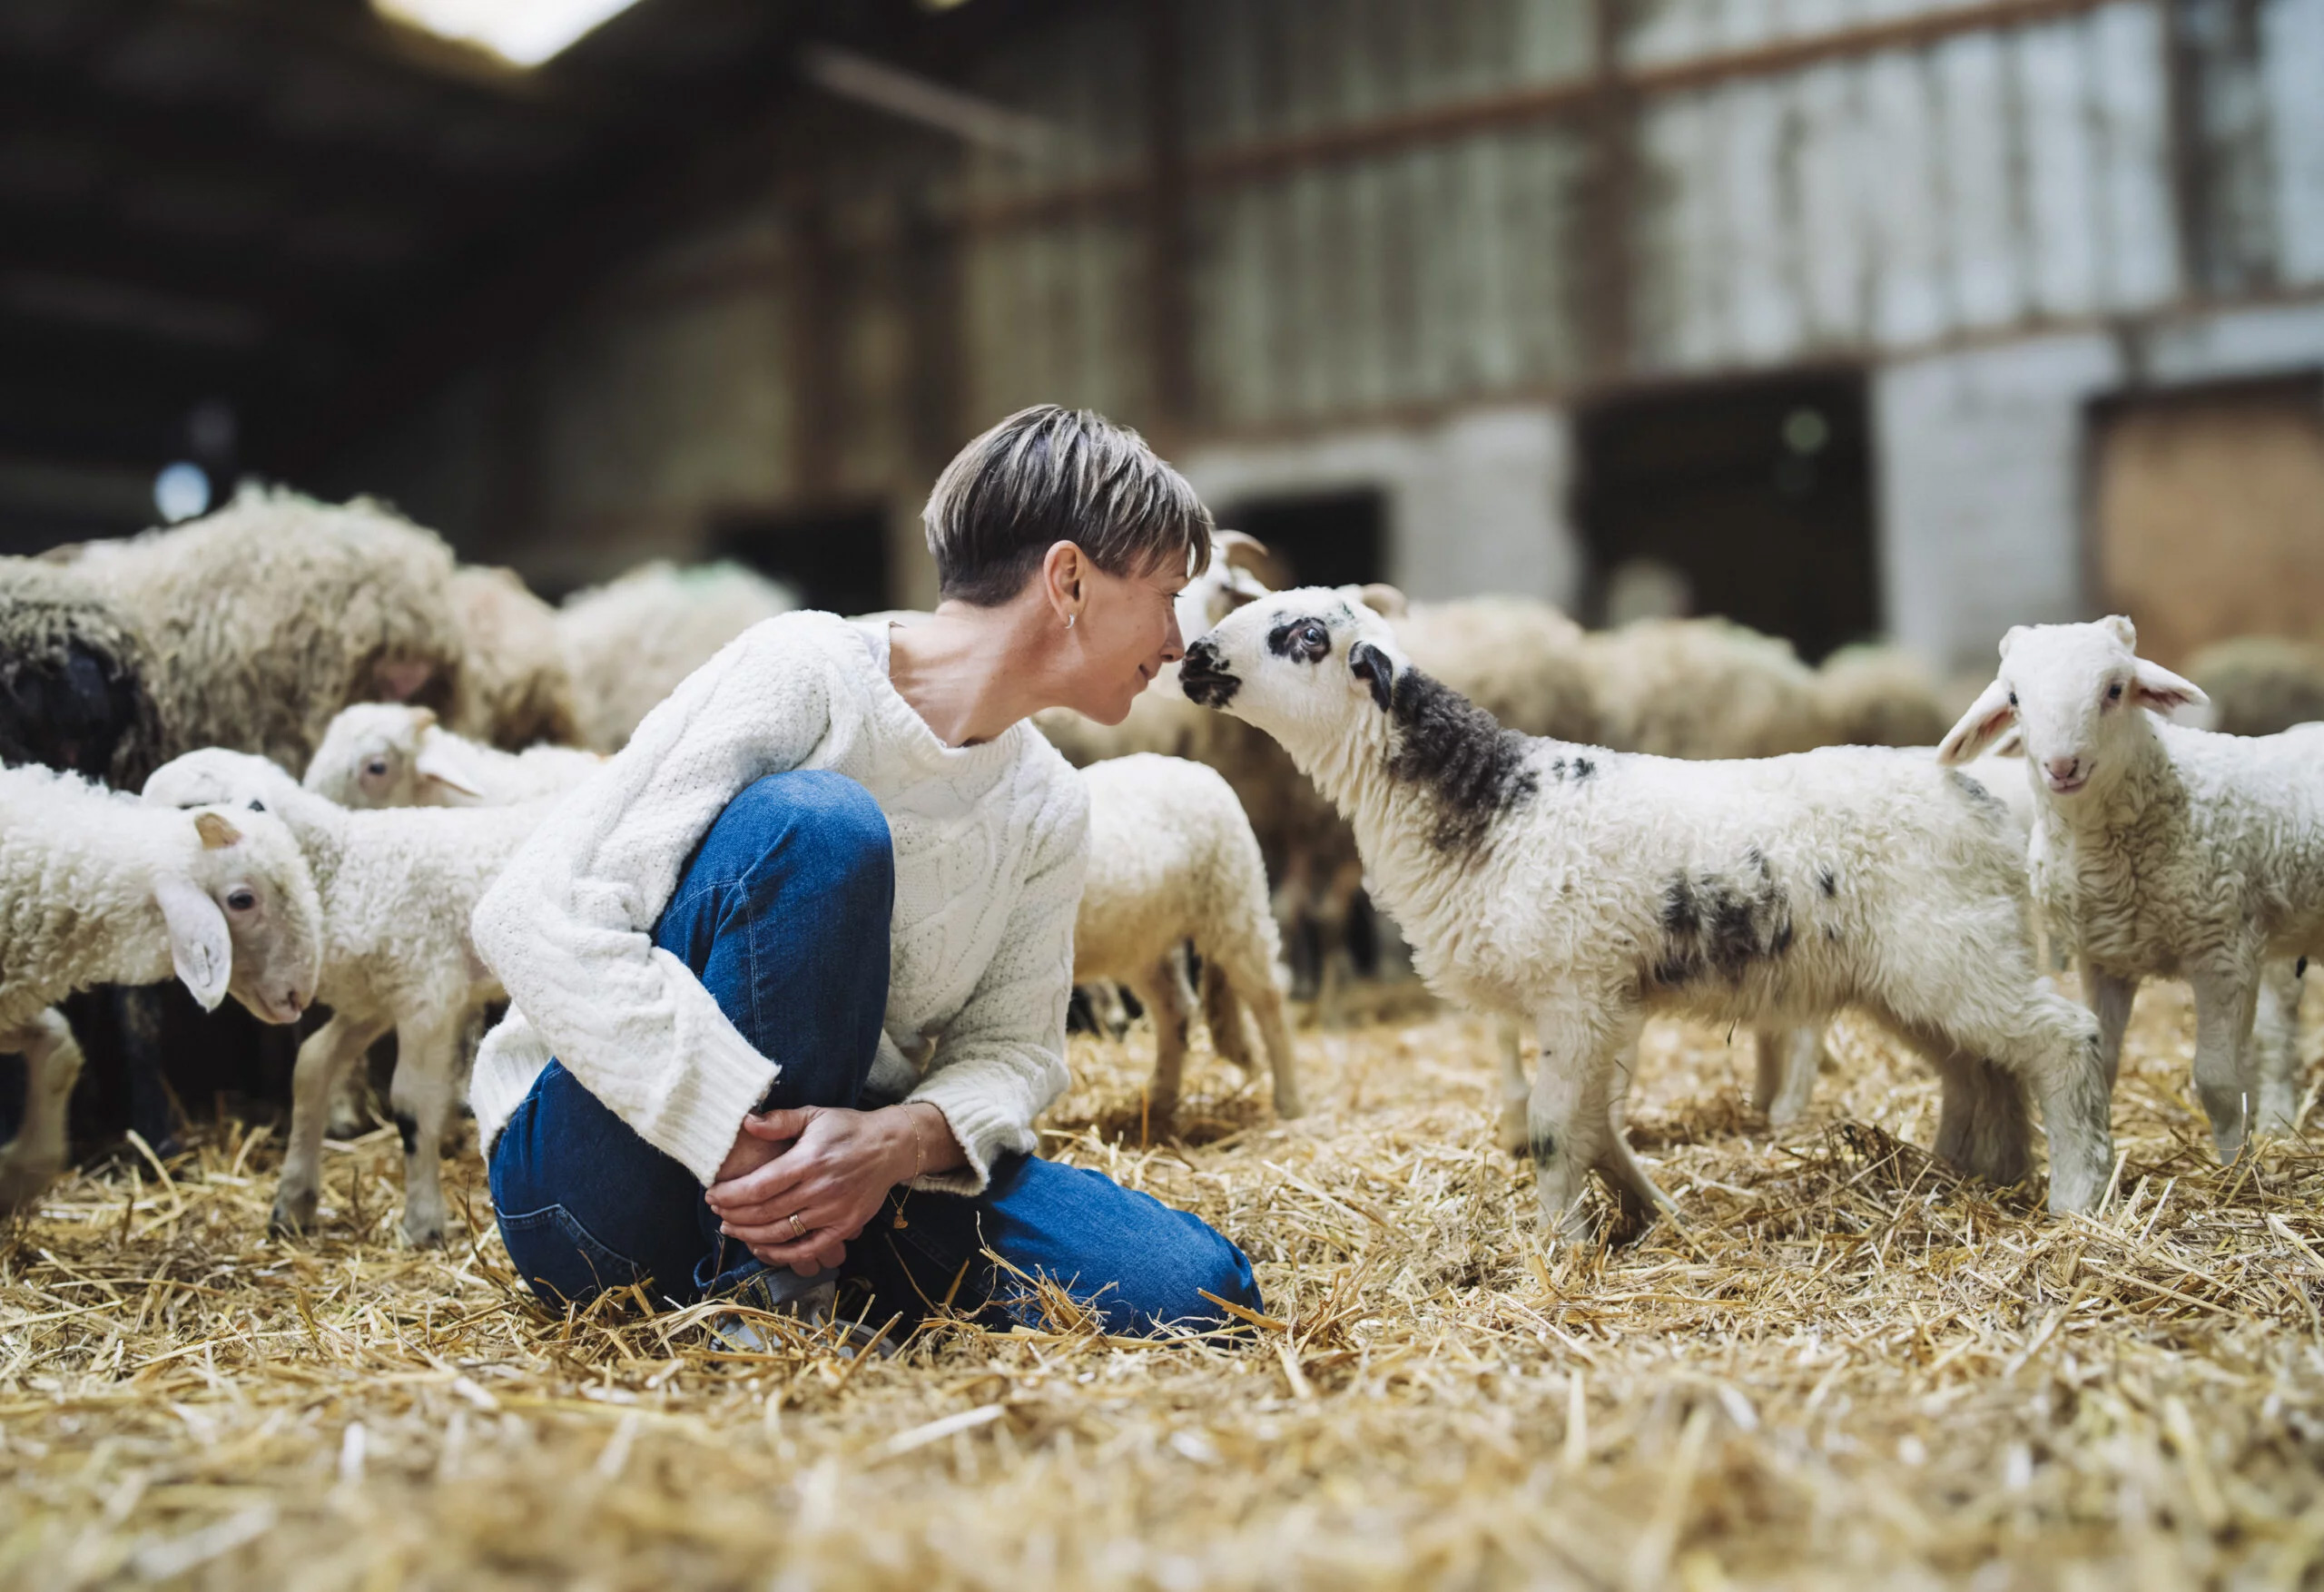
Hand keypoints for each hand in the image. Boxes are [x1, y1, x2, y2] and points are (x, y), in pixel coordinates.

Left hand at [705, 1104, 916, 1272]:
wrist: (891, 1146)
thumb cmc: (848, 1128)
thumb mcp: (814, 1114)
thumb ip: (780, 1121)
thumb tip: (746, 1122)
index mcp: (808, 1161)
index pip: (759, 1186)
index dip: (730, 1195)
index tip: (711, 1194)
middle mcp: (820, 1189)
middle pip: (765, 1213)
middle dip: (733, 1215)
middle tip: (716, 1212)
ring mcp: (833, 1212)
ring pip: (781, 1233)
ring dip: (749, 1235)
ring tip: (731, 1228)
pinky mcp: (844, 1227)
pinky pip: (807, 1249)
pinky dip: (781, 1253)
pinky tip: (762, 1247)